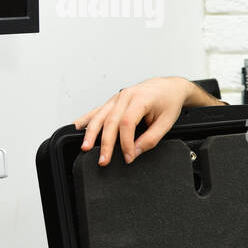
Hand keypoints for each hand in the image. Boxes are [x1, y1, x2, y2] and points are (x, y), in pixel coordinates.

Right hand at [73, 77, 201, 165]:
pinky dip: (87, 119)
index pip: (127, 123)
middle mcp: (126, 96)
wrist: (169, 87)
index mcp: (141, 99)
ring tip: (85, 147)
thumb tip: (135, 152)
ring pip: (100, 115)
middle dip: (106, 143)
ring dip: (91, 133)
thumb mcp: (167, 122)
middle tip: (103, 160)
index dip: (126, 143)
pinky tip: (78, 127)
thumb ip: (151, 139)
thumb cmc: (169, 101)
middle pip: (110, 121)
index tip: (128, 157)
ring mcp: (117, 97)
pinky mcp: (113, 100)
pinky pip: (97, 110)